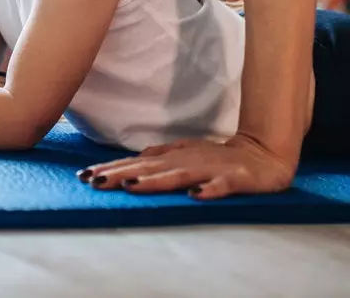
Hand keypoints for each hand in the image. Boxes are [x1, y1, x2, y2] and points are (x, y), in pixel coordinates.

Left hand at [78, 132, 296, 199]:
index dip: (112, 168)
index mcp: (175, 156)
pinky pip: (222, 186)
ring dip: (156, 182)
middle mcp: (188, 160)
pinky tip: (197, 196)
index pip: (138, 163)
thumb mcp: (187, 152)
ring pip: (179, 176)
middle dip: (122, 175)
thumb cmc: (219, 157)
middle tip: (95, 181)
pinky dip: (210, 191)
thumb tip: (136, 158)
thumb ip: (162, 155)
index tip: (85, 175)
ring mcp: (211, 170)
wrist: (264, 155)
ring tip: (132, 187)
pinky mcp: (236, 179)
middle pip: (150, 169)